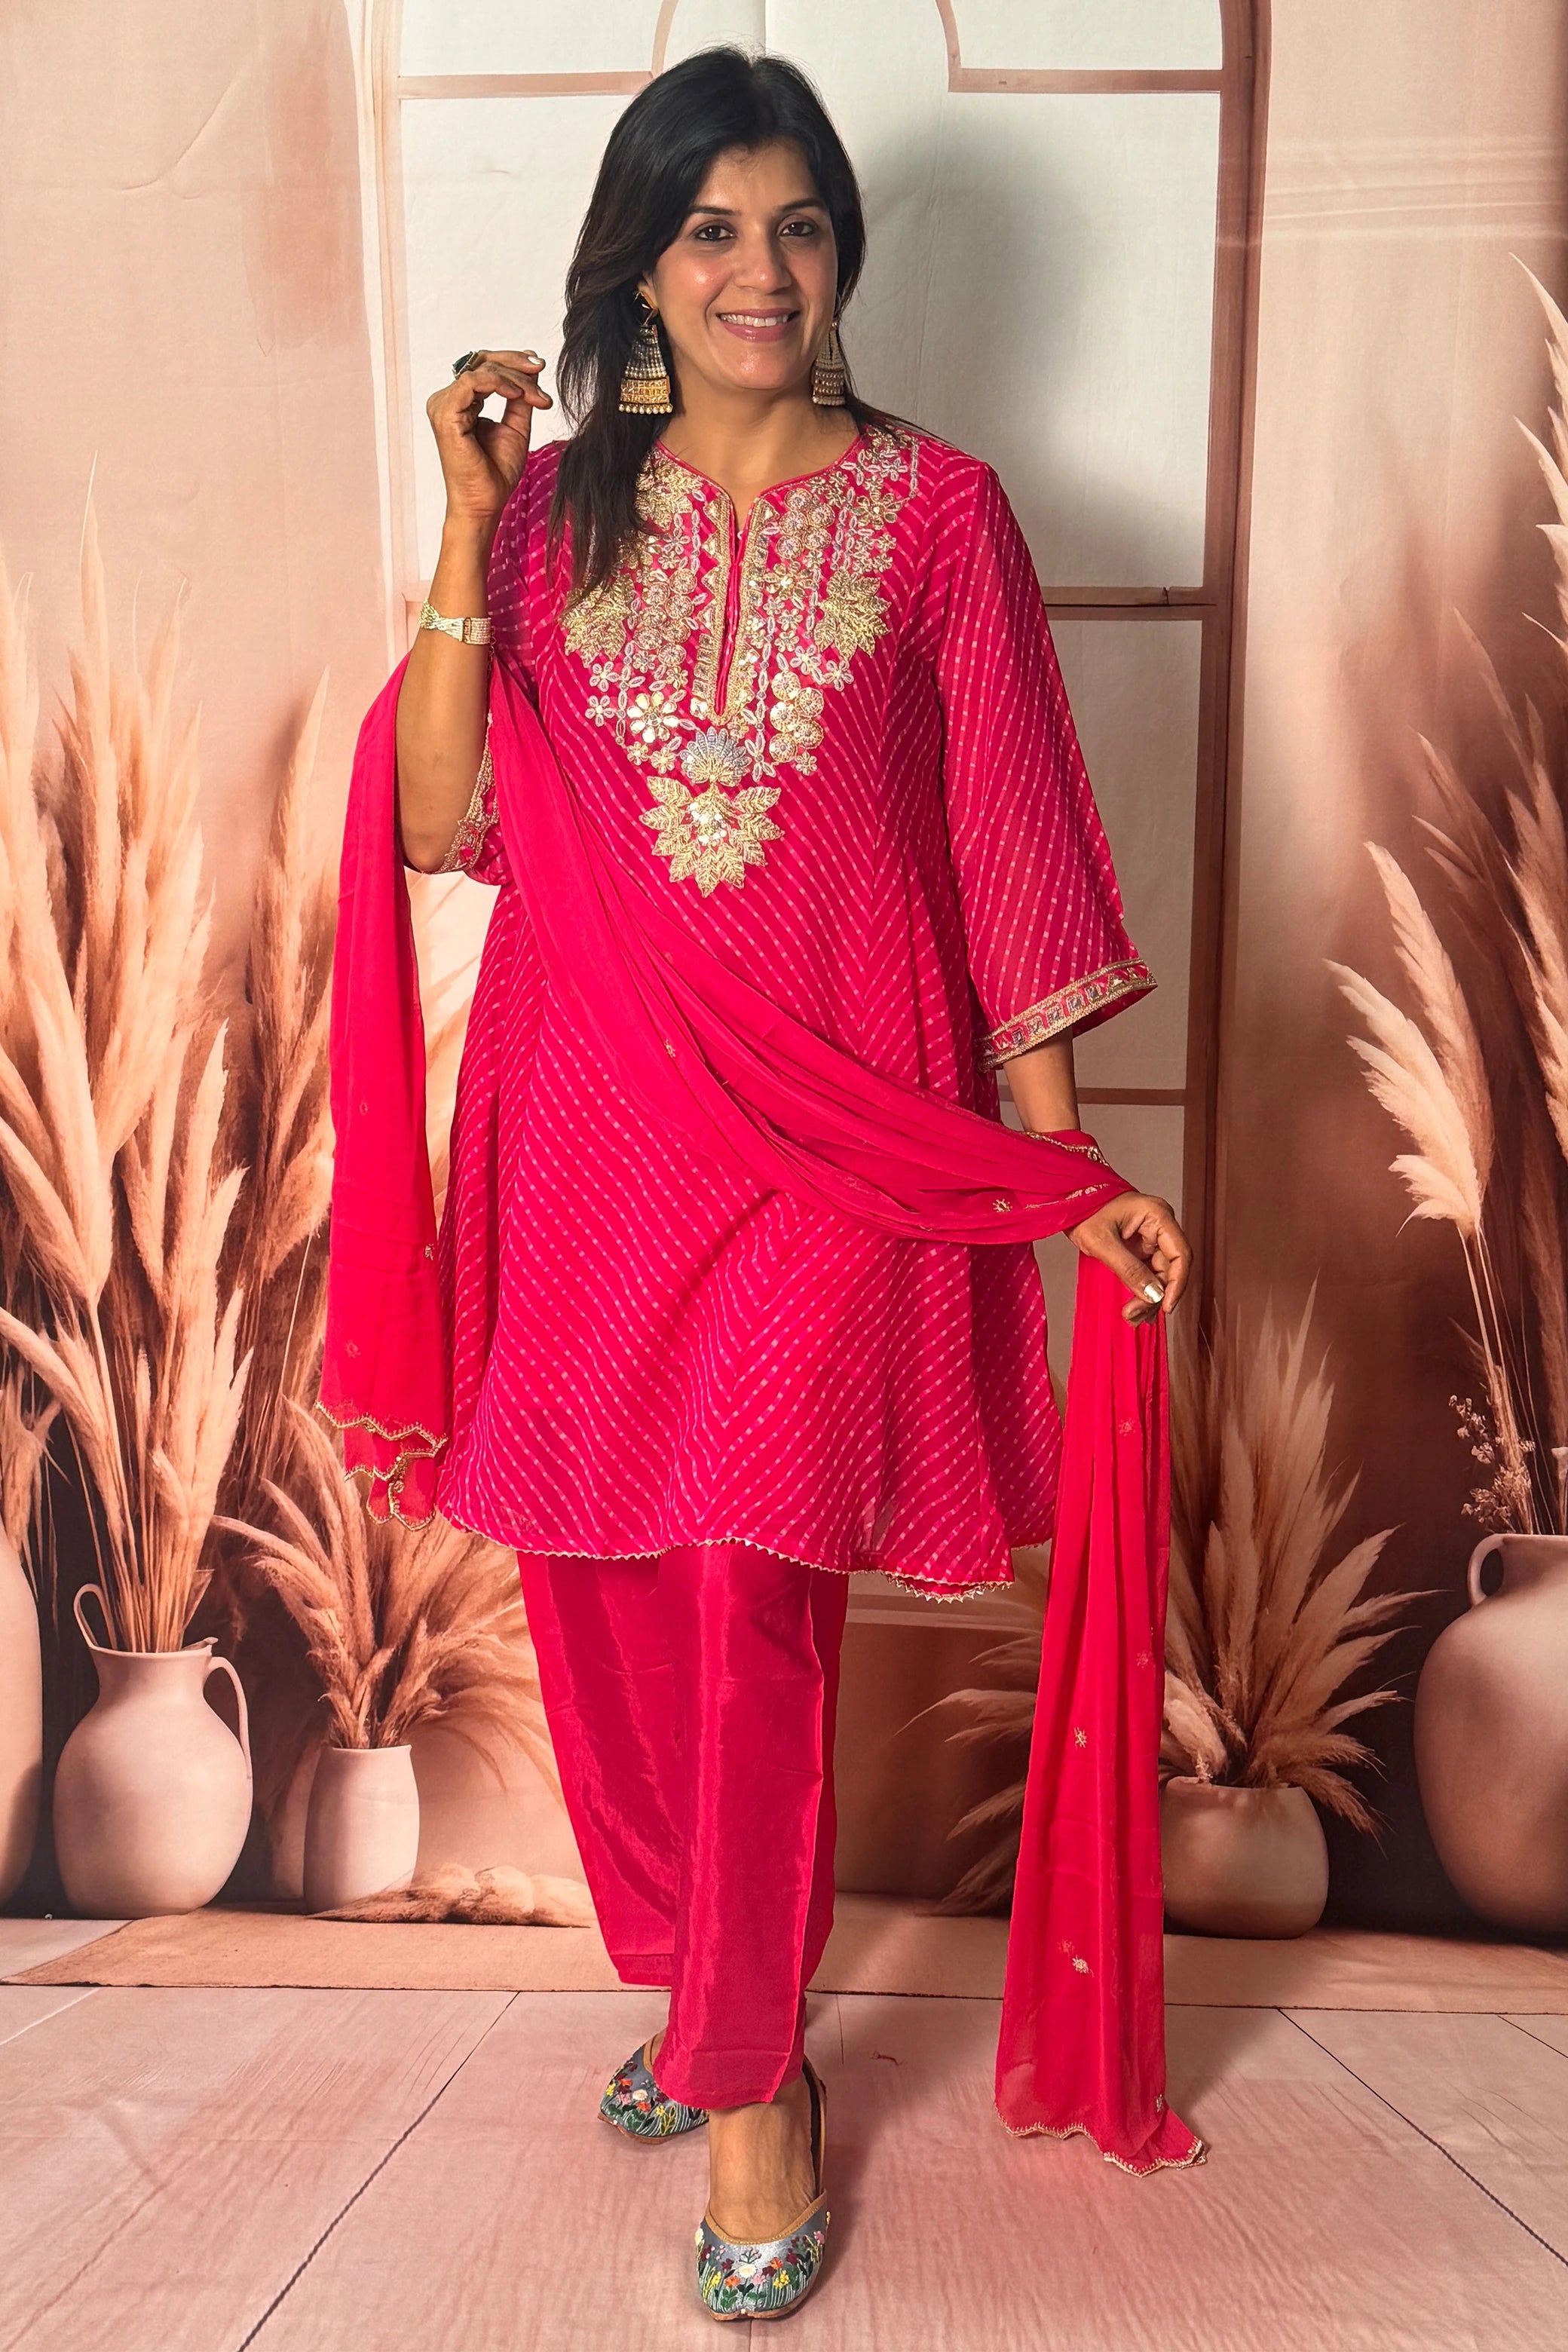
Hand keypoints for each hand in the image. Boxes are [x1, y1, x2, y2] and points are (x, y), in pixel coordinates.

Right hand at [426, 349, 552, 534]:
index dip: (512, 362)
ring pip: (481, 370)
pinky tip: (517, 394)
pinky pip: (472, 382)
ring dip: (514, 377)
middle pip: (481, 362)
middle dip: (514, 362)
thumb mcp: (516, 426)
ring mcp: (443, 405)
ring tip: (535, 395)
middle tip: (539, 367)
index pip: (485, 367)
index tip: (539, 366)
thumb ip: (521, 397)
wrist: (486, 503)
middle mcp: (448, 400)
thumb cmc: (496, 473)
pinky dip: (499, 383)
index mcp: (461, 402)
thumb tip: (532, 367)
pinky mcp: (446, 413)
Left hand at [1066, 1192, 1191, 1323]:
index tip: (1166, 1306)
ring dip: (1148, 1298)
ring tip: (1132, 1317)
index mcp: (1158, 1215)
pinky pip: (1148, 1272)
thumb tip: (1153, 1295)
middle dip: (1155, 1295)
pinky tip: (1135, 1308)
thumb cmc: (1083, 1210)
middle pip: (1170, 1268)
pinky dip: (1142, 1291)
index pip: (1180, 1254)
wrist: (1067, 1203)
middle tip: (1136, 1316)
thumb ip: (1129, 1269)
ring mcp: (1151, 1236)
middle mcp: (1160, 1225)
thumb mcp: (1102, 1242)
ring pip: (1160, 1274)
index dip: (1177, 1283)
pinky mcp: (1141, 1247)